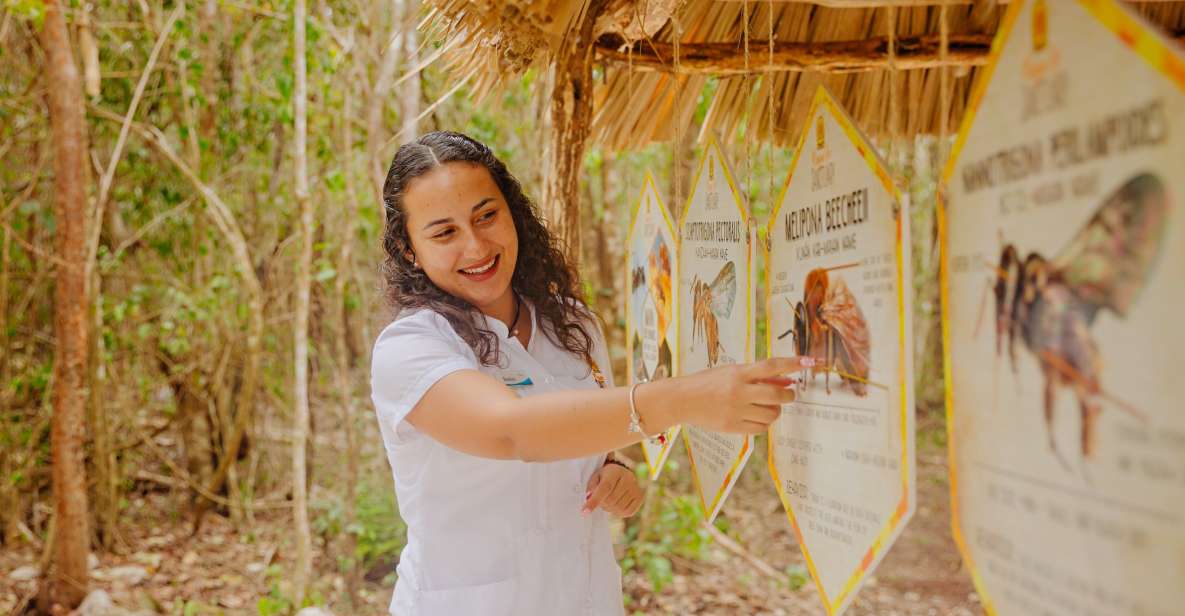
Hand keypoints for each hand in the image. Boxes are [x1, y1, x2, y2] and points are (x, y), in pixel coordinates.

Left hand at [582, 462, 641, 516]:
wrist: (621, 473)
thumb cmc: (605, 476)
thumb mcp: (596, 477)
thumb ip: (591, 487)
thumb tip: (589, 498)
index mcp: (615, 471)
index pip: (604, 488)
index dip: (594, 501)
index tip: (584, 511)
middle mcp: (628, 478)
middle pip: (610, 500)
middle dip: (602, 504)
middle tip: (600, 500)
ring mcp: (636, 488)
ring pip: (618, 508)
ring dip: (610, 508)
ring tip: (609, 500)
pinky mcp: (640, 497)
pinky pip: (628, 512)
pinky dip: (619, 512)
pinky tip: (617, 503)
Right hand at [638, 356, 812, 434]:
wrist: (682, 400)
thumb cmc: (709, 382)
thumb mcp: (731, 372)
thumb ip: (757, 376)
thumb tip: (787, 380)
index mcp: (738, 373)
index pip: (772, 366)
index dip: (793, 363)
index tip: (810, 362)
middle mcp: (739, 391)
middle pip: (778, 395)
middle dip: (788, 395)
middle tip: (788, 394)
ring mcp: (736, 411)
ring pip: (772, 414)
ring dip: (776, 410)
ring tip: (767, 406)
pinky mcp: (733, 427)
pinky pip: (761, 428)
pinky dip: (764, 423)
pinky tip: (756, 416)